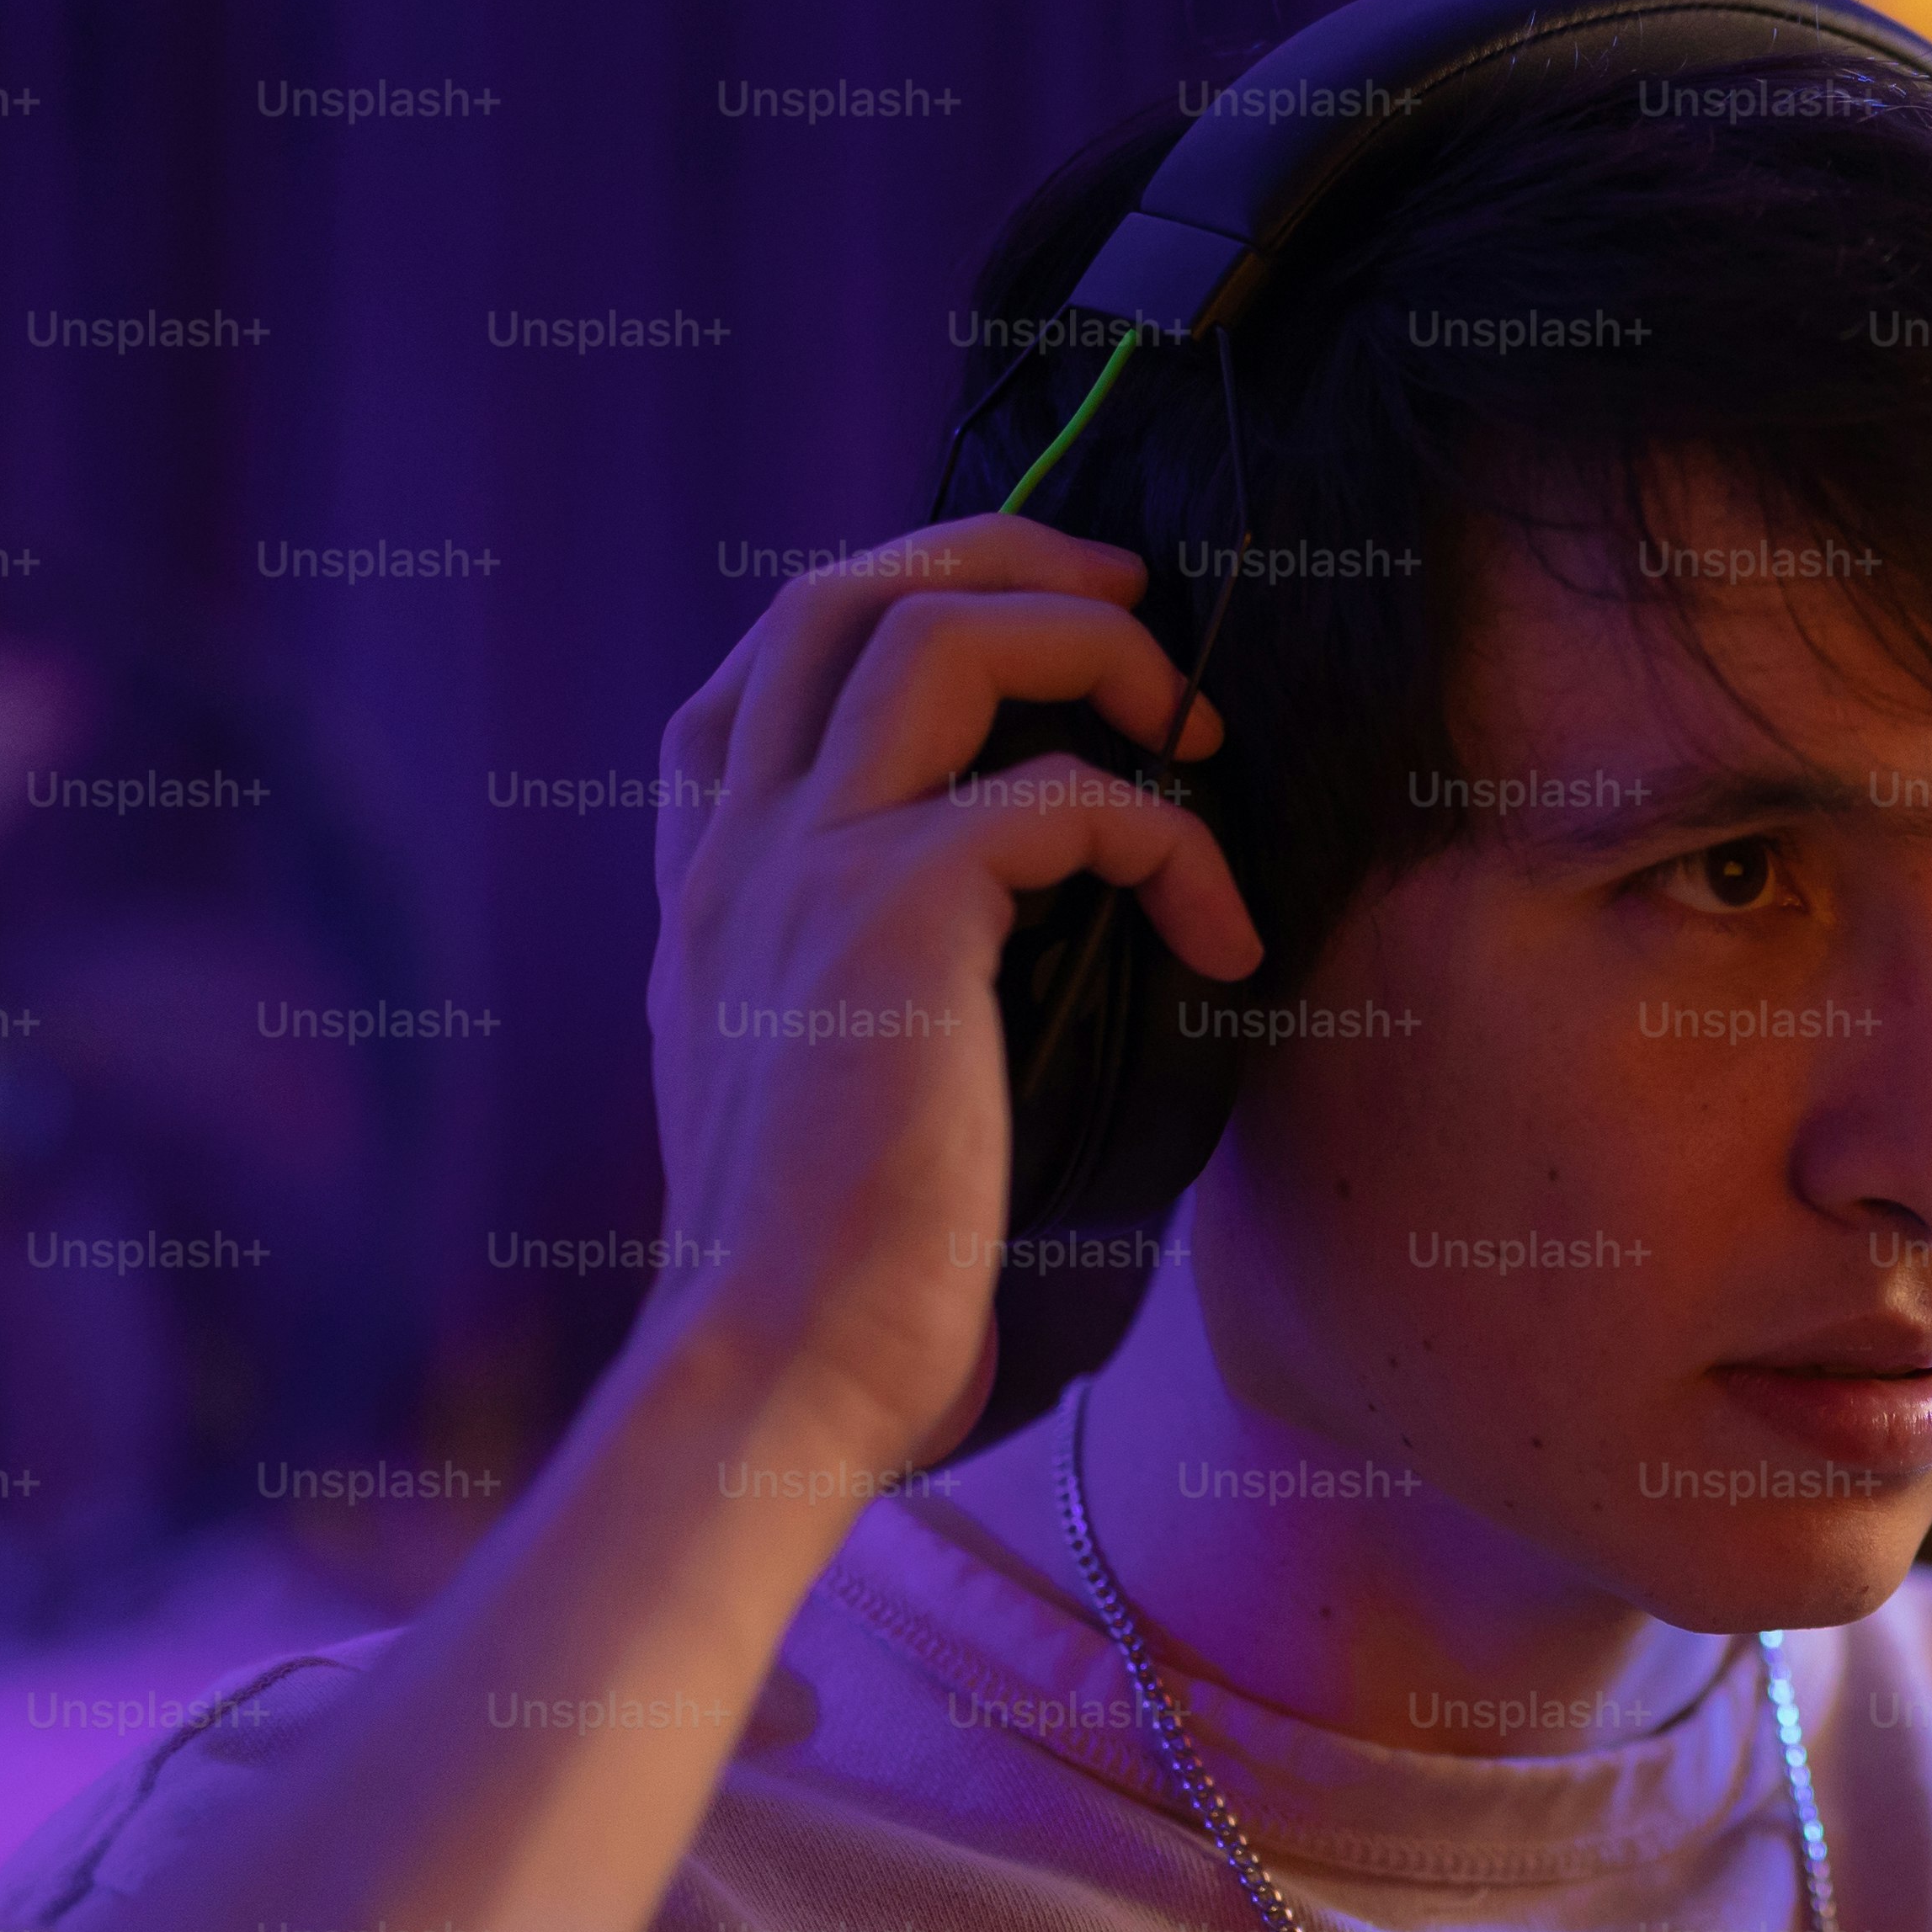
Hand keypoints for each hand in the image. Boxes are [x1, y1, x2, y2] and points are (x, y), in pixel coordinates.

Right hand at [636, 516, 1257, 1469]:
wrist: (778, 1376)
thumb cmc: (837, 1281)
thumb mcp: (829, 1100)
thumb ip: (875, 998)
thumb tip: (1018, 963)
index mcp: (706, 896)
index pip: (754, 677)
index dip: (889, 611)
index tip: (1022, 638)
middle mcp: (733, 855)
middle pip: (837, 595)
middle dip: (998, 556)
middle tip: (1132, 598)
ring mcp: (798, 870)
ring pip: (929, 633)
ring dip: (1089, 645)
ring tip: (1194, 727)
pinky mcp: (892, 915)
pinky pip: (1064, 797)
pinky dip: (1171, 841)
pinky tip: (1225, 940)